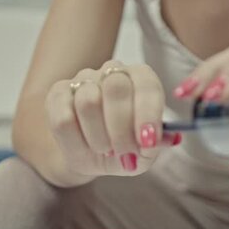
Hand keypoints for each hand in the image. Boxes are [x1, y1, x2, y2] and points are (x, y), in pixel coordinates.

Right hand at [45, 61, 180, 179]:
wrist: (89, 156)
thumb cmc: (123, 149)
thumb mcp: (144, 153)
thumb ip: (156, 145)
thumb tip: (171, 138)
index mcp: (141, 79)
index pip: (147, 84)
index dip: (148, 113)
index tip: (148, 141)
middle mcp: (113, 72)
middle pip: (116, 87)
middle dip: (122, 128)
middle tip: (125, 153)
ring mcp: (83, 80)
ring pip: (88, 102)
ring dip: (99, 137)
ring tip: (105, 149)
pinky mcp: (57, 94)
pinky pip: (63, 117)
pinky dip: (76, 140)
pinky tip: (85, 146)